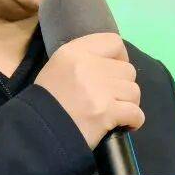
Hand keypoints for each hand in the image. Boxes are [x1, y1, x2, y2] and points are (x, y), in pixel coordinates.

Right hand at [35, 32, 144, 148]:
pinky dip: (134, 120)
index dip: (120, 57)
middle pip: (128, 70)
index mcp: (75, 51)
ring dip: (129, 103)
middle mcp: (89, 65)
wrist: (38, 132)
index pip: (114, 42)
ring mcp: (100, 89)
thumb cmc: (48, 101)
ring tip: (115, 112)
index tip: (114, 72)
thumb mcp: (58, 67)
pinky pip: (136, 113)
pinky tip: (124, 124)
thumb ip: (84, 60)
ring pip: (134, 91)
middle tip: (111, 98)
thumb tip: (112, 64)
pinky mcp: (107, 112)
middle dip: (123, 86)